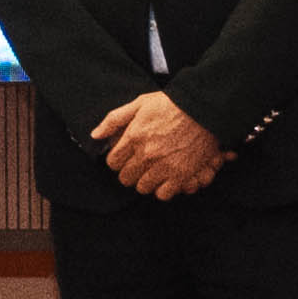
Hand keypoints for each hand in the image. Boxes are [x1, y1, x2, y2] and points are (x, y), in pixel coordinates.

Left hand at [94, 91, 228, 199]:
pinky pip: (163, 194)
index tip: (125, 157)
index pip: (112, 162)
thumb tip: (95, 135)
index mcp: (134, 137)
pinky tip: (166, 179)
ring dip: (146, 181)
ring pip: (143, 188)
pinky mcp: (181, 174)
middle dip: (129, 172)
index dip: (117, 160)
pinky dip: (163, 189)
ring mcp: (163, 166)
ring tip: (153, 171)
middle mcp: (146, 154)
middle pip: (126, 178)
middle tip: (139, 165)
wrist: (202, 109)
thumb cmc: (171, 104)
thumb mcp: (139, 103)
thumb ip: (114, 120)